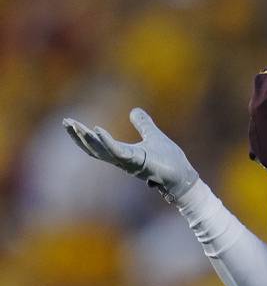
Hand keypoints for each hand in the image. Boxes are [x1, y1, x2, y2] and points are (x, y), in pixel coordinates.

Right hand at [63, 107, 198, 202]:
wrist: (183, 175)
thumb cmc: (169, 160)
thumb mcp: (153, 135)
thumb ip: (143, 124)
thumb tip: (134, 110)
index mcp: (123, 153)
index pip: (97, 144)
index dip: (83, 135)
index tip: (70, 122)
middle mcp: (121, 160)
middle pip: (94, 149)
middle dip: (78, 136)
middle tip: (65, 122)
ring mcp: (128, 162)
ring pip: (102, 150)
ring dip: (88, 138)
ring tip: (76, 126)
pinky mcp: (138, 162)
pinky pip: (118, 151)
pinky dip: (107, 141)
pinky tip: (98, 130)